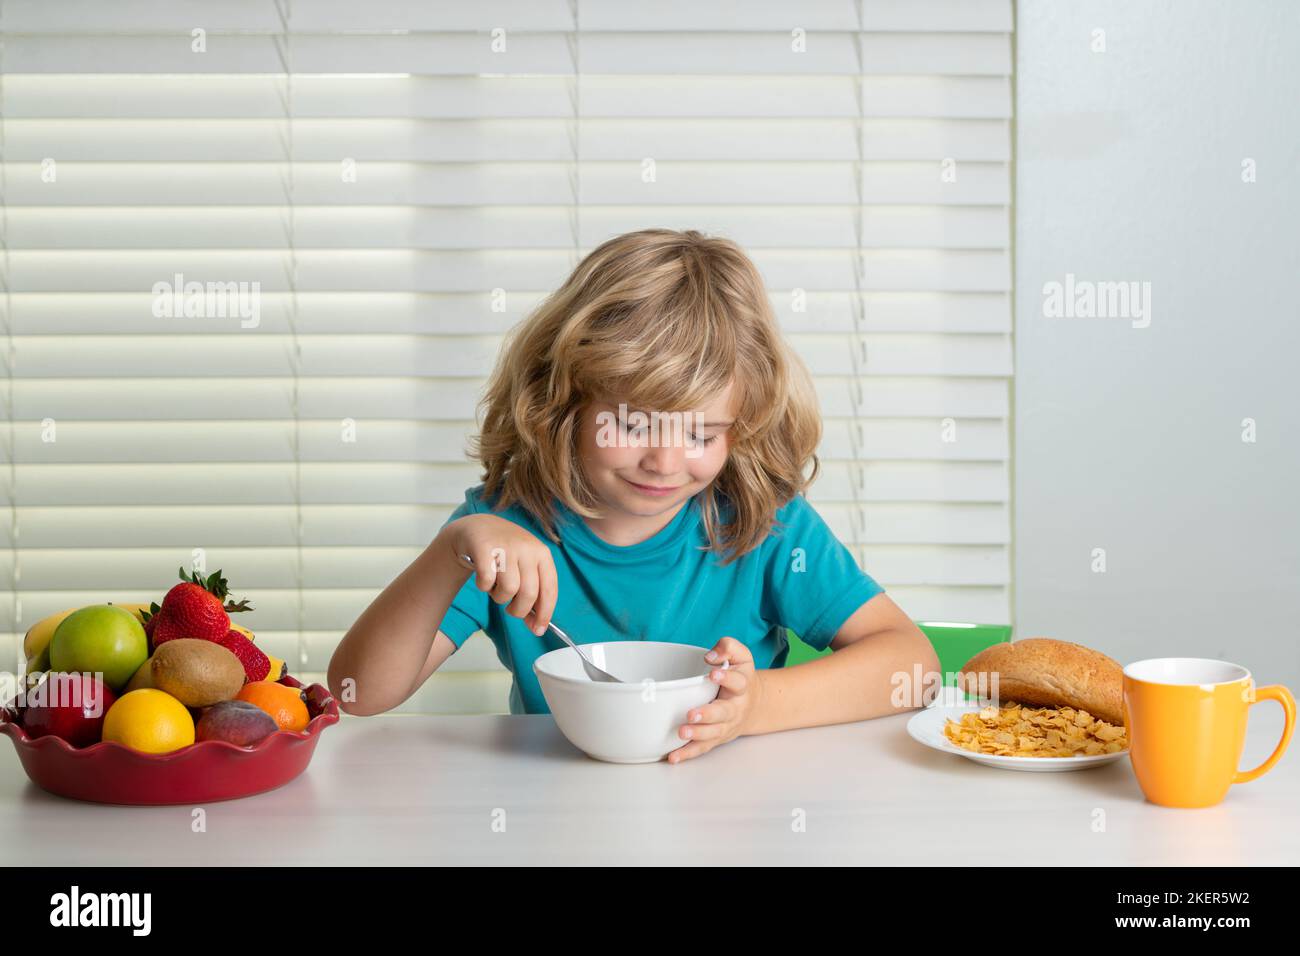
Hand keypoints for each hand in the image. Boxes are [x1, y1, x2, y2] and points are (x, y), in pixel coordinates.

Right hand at [440, 514, 557, 635]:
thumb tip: (537, 627)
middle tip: (510, 609)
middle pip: (529, 594)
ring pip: (508, 590)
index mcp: (542, 554)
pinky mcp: (485, 548)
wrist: (478, 528)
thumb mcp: (525, 567)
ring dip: (499, 597)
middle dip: (519, 610)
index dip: (545, 613)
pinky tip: (484, 578)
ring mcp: (506, 546)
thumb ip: (533, 594)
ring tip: (496, 586)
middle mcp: (527, 548)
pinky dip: (484, 587)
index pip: (549, 589)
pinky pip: (487, 582)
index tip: (538, 630)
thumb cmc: (505, 554)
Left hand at [667, 637, 759, 763]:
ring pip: (713, 733)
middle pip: (723, 713)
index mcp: (742, 686)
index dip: (726, 677)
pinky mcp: (716, 738)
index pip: (737, 681)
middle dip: (707, 714)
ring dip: (697, 734)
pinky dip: (687, 753)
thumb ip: (728, 647)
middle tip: (691, 714)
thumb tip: (711, 656)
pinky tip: (673, 756)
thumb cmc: (741, 676)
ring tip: (682, 732)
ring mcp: (726, 725)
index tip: (714, 673)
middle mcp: (735, 708)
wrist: (755, 705)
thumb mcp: (741, 656)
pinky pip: (702, 748)